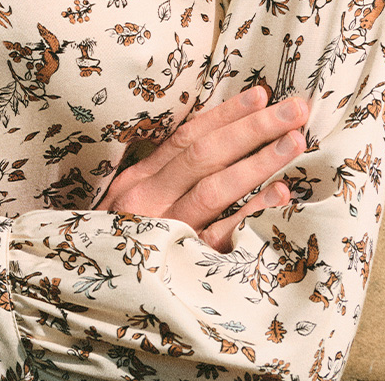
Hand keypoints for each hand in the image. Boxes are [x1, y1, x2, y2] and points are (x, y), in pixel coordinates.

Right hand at [103, 86, 308, 251]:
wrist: (91, 290)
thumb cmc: (121, 239)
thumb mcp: (132, 200)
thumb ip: (166, 176)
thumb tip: (217, 145)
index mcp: (140, 177)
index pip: (188, 136)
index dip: (226, 114)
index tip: (261, 94)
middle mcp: (150, 197)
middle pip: (206, 155)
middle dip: (253, 128)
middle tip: (294, 109)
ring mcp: (165, 229)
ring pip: (214, 189)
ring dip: (258, 162)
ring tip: (294, 141)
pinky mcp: (180, 263)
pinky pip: (219, 236)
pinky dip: (249, 213)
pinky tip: (278, 195)